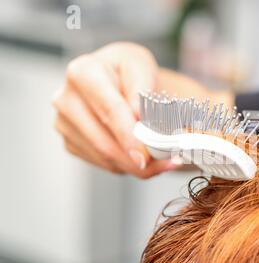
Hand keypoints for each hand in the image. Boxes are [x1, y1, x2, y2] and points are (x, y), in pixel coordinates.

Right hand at [52, 42, 232, 177]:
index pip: (110, 108)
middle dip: (138, 156)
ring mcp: (65, 120)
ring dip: (136, 165)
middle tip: (164, 163)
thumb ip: (148, 97)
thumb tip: (148, 129)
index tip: (149, 153)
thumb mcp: (150, 73)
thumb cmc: (142, 76)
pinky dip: (125, 167)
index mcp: (86, 70)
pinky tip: (142, 159)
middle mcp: (67, 95)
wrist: (129, 86)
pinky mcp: (71, 140)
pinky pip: (100, 163)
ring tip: (162, 161)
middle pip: (103, 138)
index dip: (132, 134)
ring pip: (103, 156)